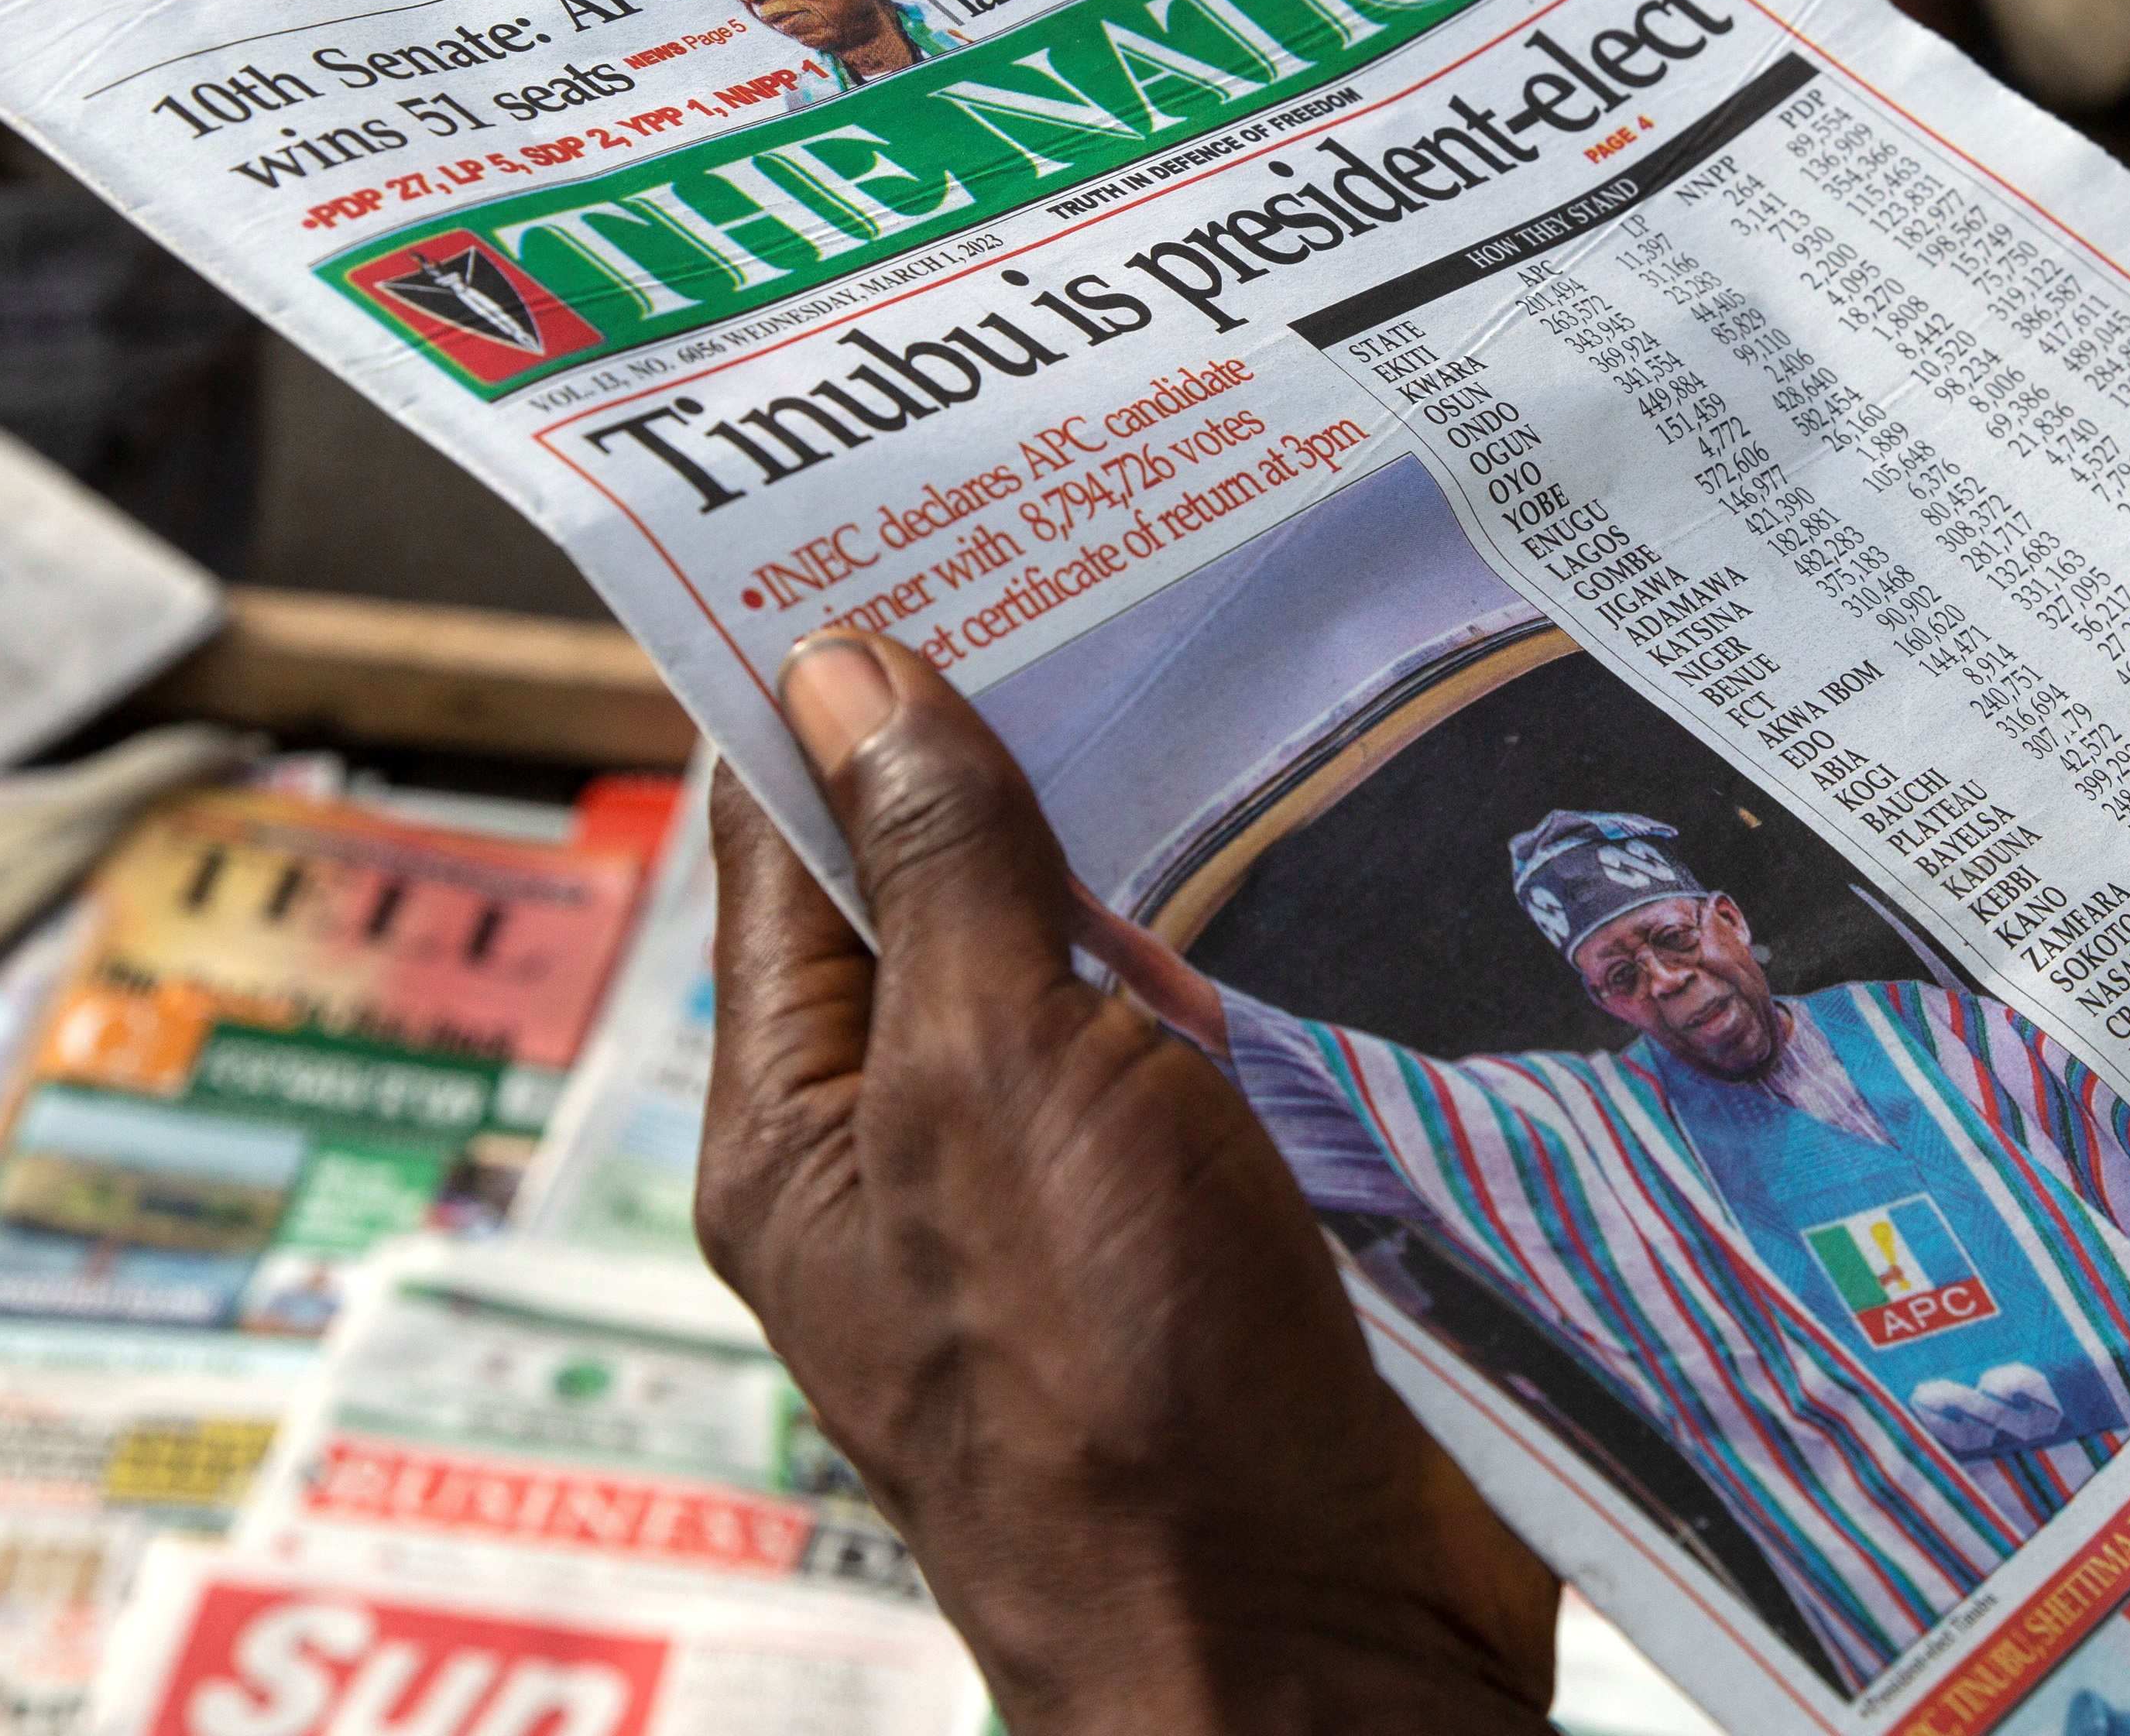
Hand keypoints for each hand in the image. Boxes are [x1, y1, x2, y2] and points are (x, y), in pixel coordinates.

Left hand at [695, 629, 1559, 1735]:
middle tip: (1115, 541)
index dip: (838, 676)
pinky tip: (1339, 844)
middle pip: (954, 885)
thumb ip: (944, 870)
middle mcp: (927, 1147)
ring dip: (1167, 837)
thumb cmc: (1120, 1403)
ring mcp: (1080, 1191)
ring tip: (1239, 653)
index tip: (907, 508)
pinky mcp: (1223, 1224)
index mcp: (809, 1119)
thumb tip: (856, 669)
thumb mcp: (999, 1081)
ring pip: (1103, 955)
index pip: (790, 836)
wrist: (1310, 1653)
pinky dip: (1267, 945)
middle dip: (1027, 734)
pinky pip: (1224, 1042)